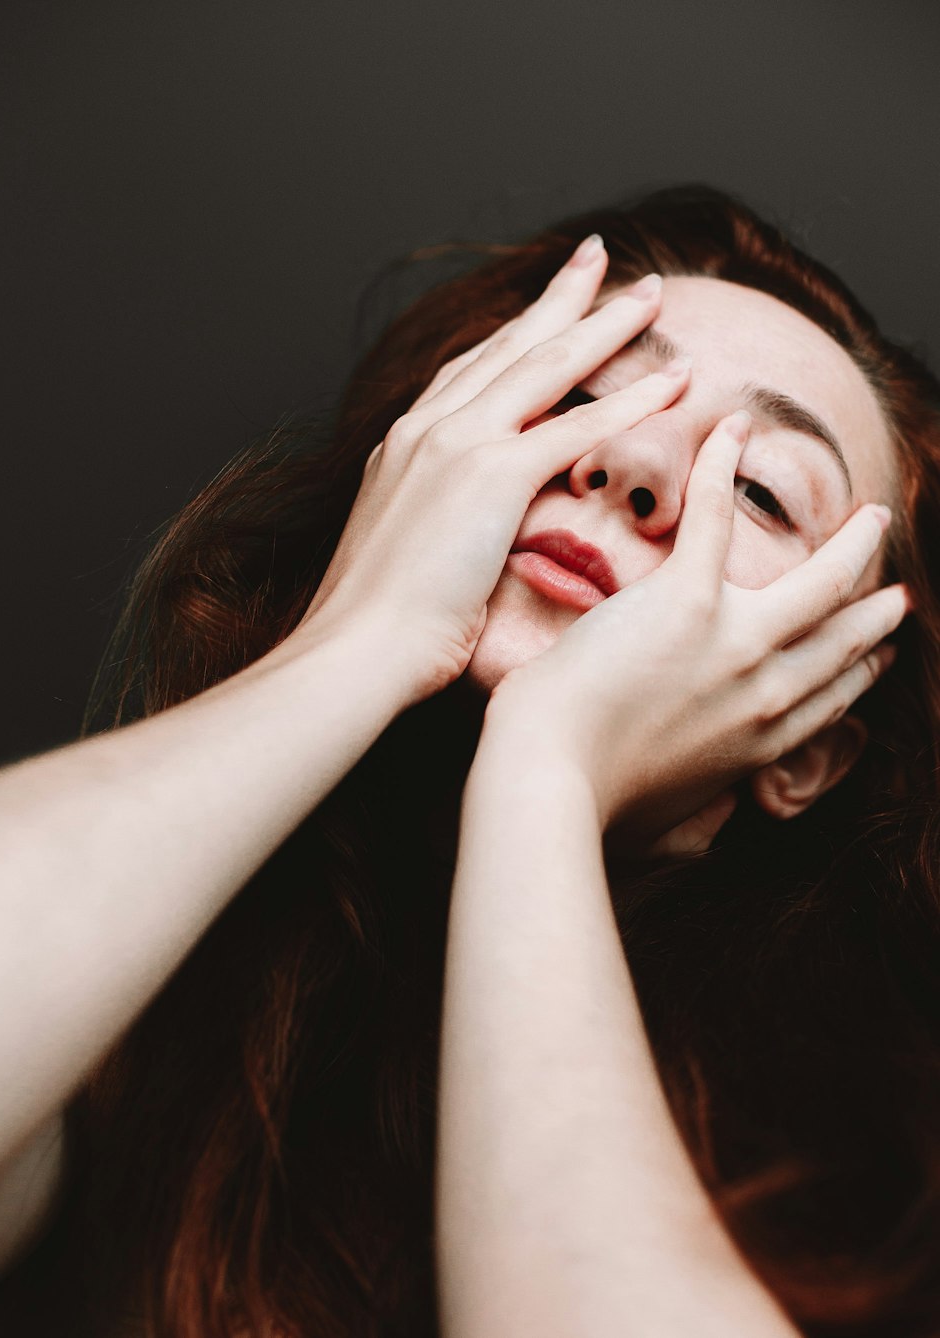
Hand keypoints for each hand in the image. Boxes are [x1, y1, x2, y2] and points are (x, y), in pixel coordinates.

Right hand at [296, 238, 692, 707]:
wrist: (353, 651)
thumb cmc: (375, 628)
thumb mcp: (401, 556)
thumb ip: (433, 526)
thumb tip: (457, 539)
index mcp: (405, 445)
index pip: (469, 370)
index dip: (512, 332)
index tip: (544, 306)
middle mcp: (428, 429)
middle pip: (507, 345)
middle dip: (560, 298)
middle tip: (600, 258)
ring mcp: (456, 445)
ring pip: (544, 366)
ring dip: (603, 325)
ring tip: (651, 298)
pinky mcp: (489, 477)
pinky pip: (574, 426)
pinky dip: (628, 401)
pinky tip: (674, 382)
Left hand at [481, 412, 908, 841]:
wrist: (551, 778)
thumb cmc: (591, 805)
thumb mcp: (667, 826)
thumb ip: (697, 820)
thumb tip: (702, 842)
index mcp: (758, 743)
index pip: (830, 701)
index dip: (860, 673)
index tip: (877, 656)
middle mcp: (764, 692)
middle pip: (842, 643)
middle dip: (875, 615)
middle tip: (896, 592)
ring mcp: (733, 642)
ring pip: (819, 583)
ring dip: (853, 546)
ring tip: (871, 517)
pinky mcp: (683, 601)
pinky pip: (712, 517)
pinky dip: (721, 467)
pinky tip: (735, 429)